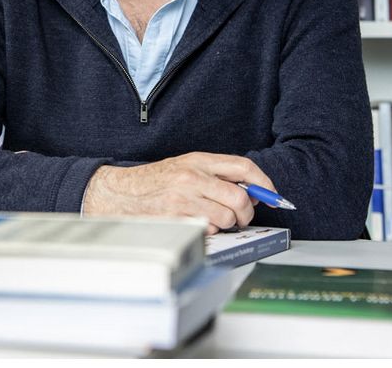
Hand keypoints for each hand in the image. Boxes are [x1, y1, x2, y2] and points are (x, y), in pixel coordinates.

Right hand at [82, 152, 277, 233]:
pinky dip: (210, 231)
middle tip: (242, 217)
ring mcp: (184, 198)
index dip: (263, 182)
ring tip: (213, 219)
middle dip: (247, 212)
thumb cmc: (154, 182)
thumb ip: (216, 174)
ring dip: (227, 224)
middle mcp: (192, 176)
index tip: (272, 195)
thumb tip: (250, 192)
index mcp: (198, 160)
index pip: (242, 166)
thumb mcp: (185, 167)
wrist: (119, 194)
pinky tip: (197, 224)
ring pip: (227, 218)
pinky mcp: (177, 218)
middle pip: (239, 197)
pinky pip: (209, 230)